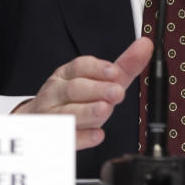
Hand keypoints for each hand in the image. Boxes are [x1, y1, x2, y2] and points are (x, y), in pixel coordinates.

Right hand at [13, 37, 153, 149]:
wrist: (39, 123)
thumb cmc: (73, 99)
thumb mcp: (96, 81)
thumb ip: (123, 66)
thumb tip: (146, 46)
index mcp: (66, 75)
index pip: (79, 67)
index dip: (97, 69)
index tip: (114, 72)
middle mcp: (57, 93)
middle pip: (74, 89)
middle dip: (97, 90)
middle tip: (117, 93)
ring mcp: (53, 115)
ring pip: (68, 113)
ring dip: (88, 111)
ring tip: (105, 109)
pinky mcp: (54, 138)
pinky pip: (66, 138)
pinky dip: (82, 137)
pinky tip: (96, 135)